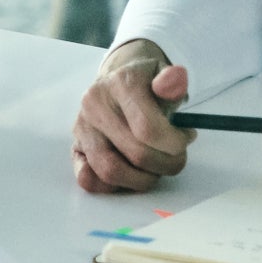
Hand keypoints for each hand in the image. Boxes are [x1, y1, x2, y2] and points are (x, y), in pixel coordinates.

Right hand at [71, 40, 191, 192]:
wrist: (118, 83)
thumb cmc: (147, 85)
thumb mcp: (165, 77)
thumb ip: (173, 82)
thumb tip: (175, 80)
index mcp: (121, 83)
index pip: (148, 128)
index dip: (174, 144)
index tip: (186, 139)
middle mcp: (95, 104)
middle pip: (136, 153)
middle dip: (166, 163)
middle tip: (177, 157)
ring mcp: (82, 127)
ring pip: (111, 171)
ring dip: (142, 180)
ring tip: (156, 168)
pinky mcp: (75, 146)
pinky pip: (88, 179)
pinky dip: (114, 185)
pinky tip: (132, 173)